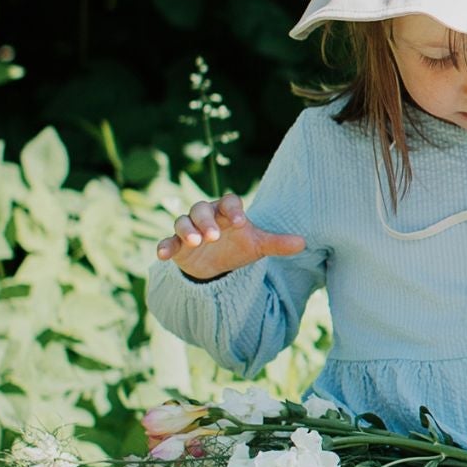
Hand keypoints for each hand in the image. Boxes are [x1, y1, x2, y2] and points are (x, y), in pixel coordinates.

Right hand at [156, 194, 306, 280]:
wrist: (216, 264)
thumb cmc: (238, 247)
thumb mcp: (257, 246)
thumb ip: (277, 244)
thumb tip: (303, 243)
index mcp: (226, 212)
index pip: (229, 202)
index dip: (233, 209)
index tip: (241, 222)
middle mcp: (206, 216)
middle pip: (202, 209)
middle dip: (207, 220)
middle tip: (214, 236)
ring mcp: (188, 229)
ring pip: (183, 221)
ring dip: (187, 230)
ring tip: (194, 241)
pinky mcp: (176, 244)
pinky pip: (167, 241)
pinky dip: (164, 246)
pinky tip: (163, 255)